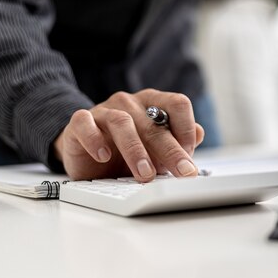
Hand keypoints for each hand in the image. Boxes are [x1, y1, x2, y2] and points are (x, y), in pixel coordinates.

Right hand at [54, 89, 204, 181]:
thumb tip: (199, 134)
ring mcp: (104, 110)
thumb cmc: (126, 148)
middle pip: (154, 123)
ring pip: (122, 123)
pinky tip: (103, 156)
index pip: (178, 103)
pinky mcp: (79, 122)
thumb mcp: (156, 147)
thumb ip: (177, 140)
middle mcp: (130, 103)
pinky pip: (85, 124)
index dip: (187, 128)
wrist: (86, 150)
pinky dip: (95, 140)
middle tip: (181, 172)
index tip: (190, 155)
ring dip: (136, 150)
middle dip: (171, 150)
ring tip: (145, 174)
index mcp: (153, 102)